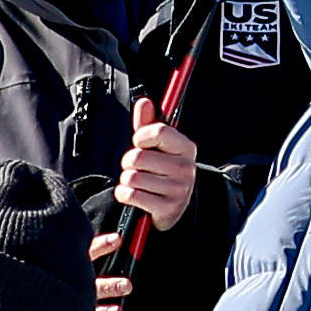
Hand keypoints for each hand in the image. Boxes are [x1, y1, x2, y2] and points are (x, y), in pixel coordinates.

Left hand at [116, 115, 205, 229]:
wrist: (178, 206)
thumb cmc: (164, 171)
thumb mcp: (159, 147)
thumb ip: (148, 125)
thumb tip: (144, 102)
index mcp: (185, 147)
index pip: (159, 131)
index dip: (141, 136)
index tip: (140, 142)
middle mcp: (185, 167)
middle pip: (138, 156)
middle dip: (128, 162)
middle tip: (136, 167)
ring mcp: (178, 189)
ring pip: (131, 177)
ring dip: (126, 180)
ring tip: (137, 182)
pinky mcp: (167, 208)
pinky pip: (130, 195)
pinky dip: (124, 195)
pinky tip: (135, 194)